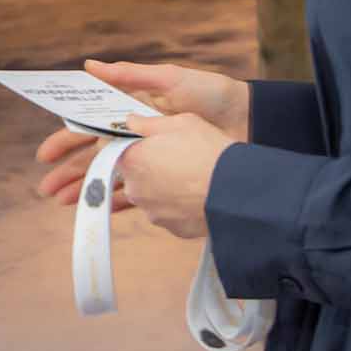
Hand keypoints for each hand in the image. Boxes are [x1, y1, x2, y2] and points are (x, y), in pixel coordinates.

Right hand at [33, 58, 248, 207]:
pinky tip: (99, 210)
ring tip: (64, 203)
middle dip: (69, 170)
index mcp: (132, 110)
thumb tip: (89, 66)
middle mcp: (136, 136)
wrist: (250, 122)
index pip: (91, 127)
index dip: (67, 139)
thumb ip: (130, 74)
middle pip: (94, 155)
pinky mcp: (167, 178)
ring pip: (109, 175)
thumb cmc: (211, 94)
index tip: (46, 154)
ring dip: (87, 189)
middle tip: (46, 186)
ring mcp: (150, 158)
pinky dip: (116, 201)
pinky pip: (136, 192)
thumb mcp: (170, 79)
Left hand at [106, 113, 233, 238]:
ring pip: (152, 195)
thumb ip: (148, 123)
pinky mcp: (172, 228)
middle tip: (174, 157)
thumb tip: (131, 122)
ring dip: (163, 187)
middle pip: (133, 175)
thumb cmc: (208, 152)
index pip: (113, 150)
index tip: (143, 142)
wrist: (237, 190)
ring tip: (190, 176)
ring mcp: (153, 212)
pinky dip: (179, 205)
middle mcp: (136, 190)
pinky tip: (196, 193)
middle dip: (148, 166)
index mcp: (132, 160)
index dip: (128, 144)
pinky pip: (169, 212)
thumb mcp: (181, 123)